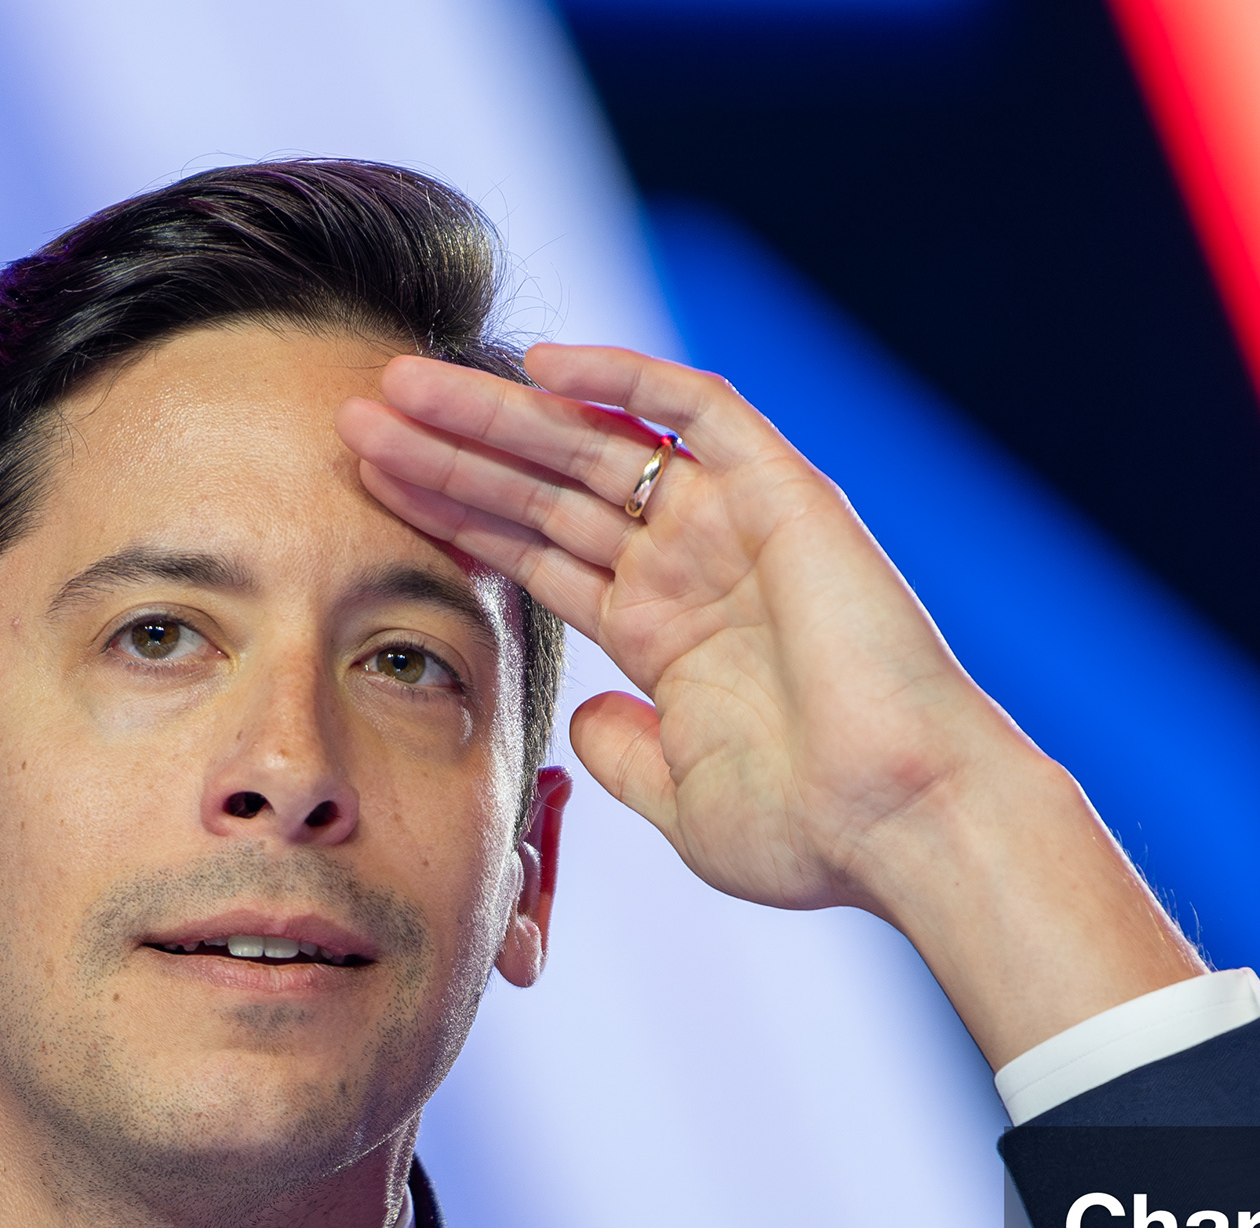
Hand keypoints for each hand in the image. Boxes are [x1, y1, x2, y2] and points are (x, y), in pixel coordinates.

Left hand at [340, 347, 1197, 1059]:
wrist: (905, 824)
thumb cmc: (811, 831)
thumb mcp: (682, 799)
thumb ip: (623, 754)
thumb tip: (580, 722)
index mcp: (667, 635)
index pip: (535, 554)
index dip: (454, 518)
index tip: (366, 492)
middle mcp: (695, 566)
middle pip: (545, 488)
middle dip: (451, 452)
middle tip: (353, 414)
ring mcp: (736, 525)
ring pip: (597, 442)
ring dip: (501, 411)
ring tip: (403, 382)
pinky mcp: (785, 495)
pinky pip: (699, 410)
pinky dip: (626, 377)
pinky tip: (541, 364)